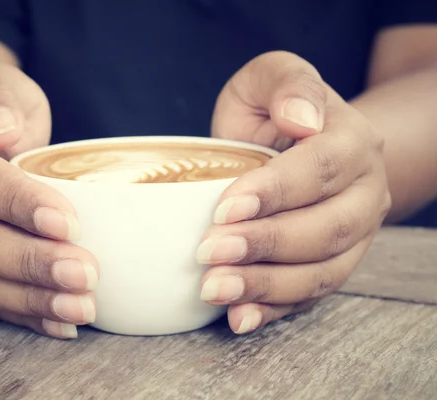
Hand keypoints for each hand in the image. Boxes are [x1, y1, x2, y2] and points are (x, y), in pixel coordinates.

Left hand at [200, 51, 390, 333]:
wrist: (307, 144)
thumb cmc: (278, 111)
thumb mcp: (275, 77)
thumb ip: (286, 83)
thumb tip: (299, 116)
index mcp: (353, 141)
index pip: (319, 169)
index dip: (274, 192)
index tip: (224, 209)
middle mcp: (365, 193)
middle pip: (325, 229)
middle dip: (264, 245)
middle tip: (208, 254)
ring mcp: (355, 235)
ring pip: (321, 271)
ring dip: (266, 285)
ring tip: (215, 289)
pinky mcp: (333, 263)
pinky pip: (310, 296)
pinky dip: (274, 310)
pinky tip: (239, 316)